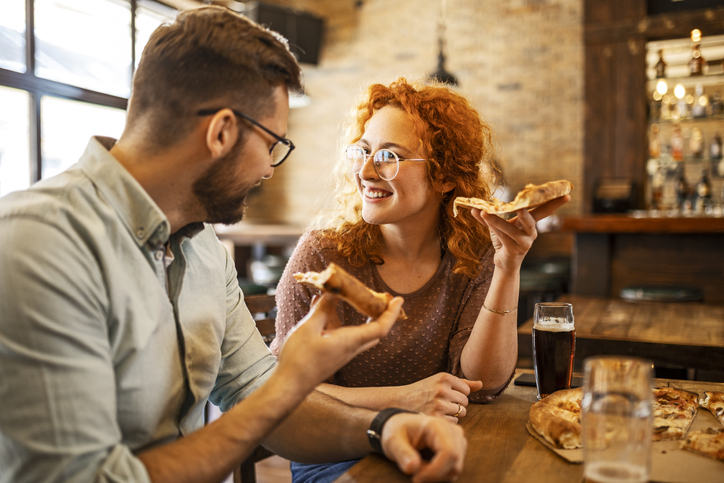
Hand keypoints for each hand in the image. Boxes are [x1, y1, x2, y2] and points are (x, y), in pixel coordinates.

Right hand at [276, 293, 403, 393]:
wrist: (289, 386)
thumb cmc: (299, 359)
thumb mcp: (309, 328)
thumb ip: (323, 309)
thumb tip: (333, 292)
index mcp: (350, 342)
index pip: (380, 328)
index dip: (392, 313)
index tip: (398, 299)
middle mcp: (351, 348)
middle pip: (375, 330)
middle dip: (381, 313)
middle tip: (381, 297)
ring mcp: (342, 352)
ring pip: (358, 331)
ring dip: (357, 314)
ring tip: (348, 294)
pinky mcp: (333, 354)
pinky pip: (342, 333)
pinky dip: (337, 319)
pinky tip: (319, 305)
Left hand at [381, 413, 466, 482]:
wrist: (401, 426)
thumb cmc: (397, 431)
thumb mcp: (392, 441)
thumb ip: (402, 454)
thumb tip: (413, 468)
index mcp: (437, 426)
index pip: (449, 453)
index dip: (435, 471)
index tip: (416, 478)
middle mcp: (452, 430)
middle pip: (454, 462)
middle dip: (434, 474)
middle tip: (415, 473)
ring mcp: (458, 439)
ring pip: (455, 468)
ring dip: (437, 474)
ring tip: (419, 467)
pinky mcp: (458, 447)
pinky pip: (454, 468)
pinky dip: (440, 472)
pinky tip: (427, 466)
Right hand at [404, 373, 482, 422]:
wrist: (400, 400)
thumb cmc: (423, 391)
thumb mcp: (439, 381)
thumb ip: (462, 383)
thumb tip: (482, 384)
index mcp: (444, 377)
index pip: (466, 390)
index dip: (457, 394)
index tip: (444, 394)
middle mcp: (442, 389)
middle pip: (465, 402)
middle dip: (456, 404)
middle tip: (440, 403)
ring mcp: (439, 404)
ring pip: (461, 413)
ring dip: (452, 413)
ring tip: (438, 409)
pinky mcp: (436, 417)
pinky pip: (454, 422)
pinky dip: (447, 421)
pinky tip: (435, 416)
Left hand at [470, 195, 569, 273]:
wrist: (503, 262)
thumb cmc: (504, 241)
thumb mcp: (497, 226)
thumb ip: (487, 215)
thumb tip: (473, 205)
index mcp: (531, 223)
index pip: (544, 210)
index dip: (555, 203)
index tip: (567, 194)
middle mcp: (531, 232)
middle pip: (531, 219)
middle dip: (526, 211)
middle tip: (520, 204)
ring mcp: (524, 242)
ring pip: (510, 228)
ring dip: (496, 220)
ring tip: (485, 212)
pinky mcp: (514, 250)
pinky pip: (503, 237)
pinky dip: (492, 227)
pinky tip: (483, 218)